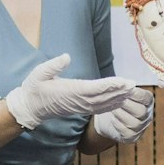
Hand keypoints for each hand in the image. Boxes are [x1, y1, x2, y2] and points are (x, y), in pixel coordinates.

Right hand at [4, 55, 136, 129]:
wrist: (30, 108)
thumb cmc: (34, 88)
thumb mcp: (38, 73)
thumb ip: (53, 66)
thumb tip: (67, 57)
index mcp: (69, 91)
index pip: (93, 88)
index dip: (109, 85)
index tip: (122, 81)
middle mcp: (77, 101)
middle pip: (102, 97)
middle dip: (119, 91)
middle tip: (133, 84)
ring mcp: (79, 106)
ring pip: (103, 104)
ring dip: (118, 97)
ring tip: (131, 90)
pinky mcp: (80, 108)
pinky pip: (99, 108)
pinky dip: (112, 104)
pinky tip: (121, 100)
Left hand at [92, 87, 153, 144]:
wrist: (107, 120)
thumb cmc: (115, 103)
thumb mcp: (120, 93)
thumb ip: (123, 88)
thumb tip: (123, 83)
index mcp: (147, 102)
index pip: (146, 98)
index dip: (137, 94)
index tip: (126, 90)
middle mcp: (147, 115)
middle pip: (141, 112)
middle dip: (127, 105)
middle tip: (116, 100)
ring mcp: (141, 128)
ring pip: (134, 123)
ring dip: (121, 115)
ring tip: (112, 109)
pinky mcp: (132, 137)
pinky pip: (127, 132)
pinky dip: (118, 125)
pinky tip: (113, 119)